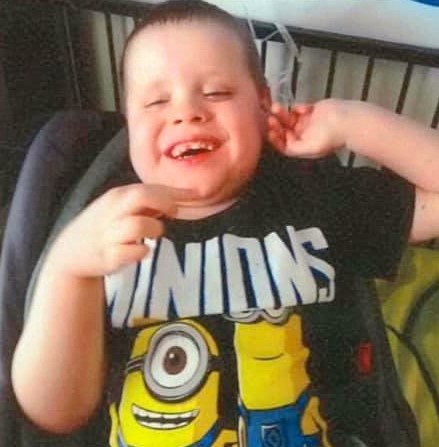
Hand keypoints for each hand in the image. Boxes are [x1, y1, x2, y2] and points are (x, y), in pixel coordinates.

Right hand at [47, 184, 192, 277]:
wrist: (71, 253)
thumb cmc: (103, 227)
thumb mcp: (119, 208)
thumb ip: (146, 203)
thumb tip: (177, 200)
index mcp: (118, 197)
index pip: (151, 188)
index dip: (177, 191)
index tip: (199, 194)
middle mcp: (113, 211)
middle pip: (142, 196)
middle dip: (165, 202)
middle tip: (175, 211)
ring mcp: (110, 234)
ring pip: (140, 224)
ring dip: (155, 229)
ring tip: (152, 235)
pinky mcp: (109, 256)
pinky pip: (134, 251)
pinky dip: (143, 251)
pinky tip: (142, 250)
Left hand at [267, 99, 345, 157]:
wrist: (348, 120)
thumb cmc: (334, 136)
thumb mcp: (312, 148)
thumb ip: (296, 149)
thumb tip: (283, 147)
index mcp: (303, 146)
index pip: (284, 145)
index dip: (275, 139)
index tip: (269, 132)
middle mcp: (304, 135)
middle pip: (284, 131)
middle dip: (277, 125)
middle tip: (270, 118)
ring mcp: (307, 123)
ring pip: (289, 119)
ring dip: (282, 114)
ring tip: (277, 107)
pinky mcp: (312, 111)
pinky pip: (299, 109)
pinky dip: (298, 108)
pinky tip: (303, 108)